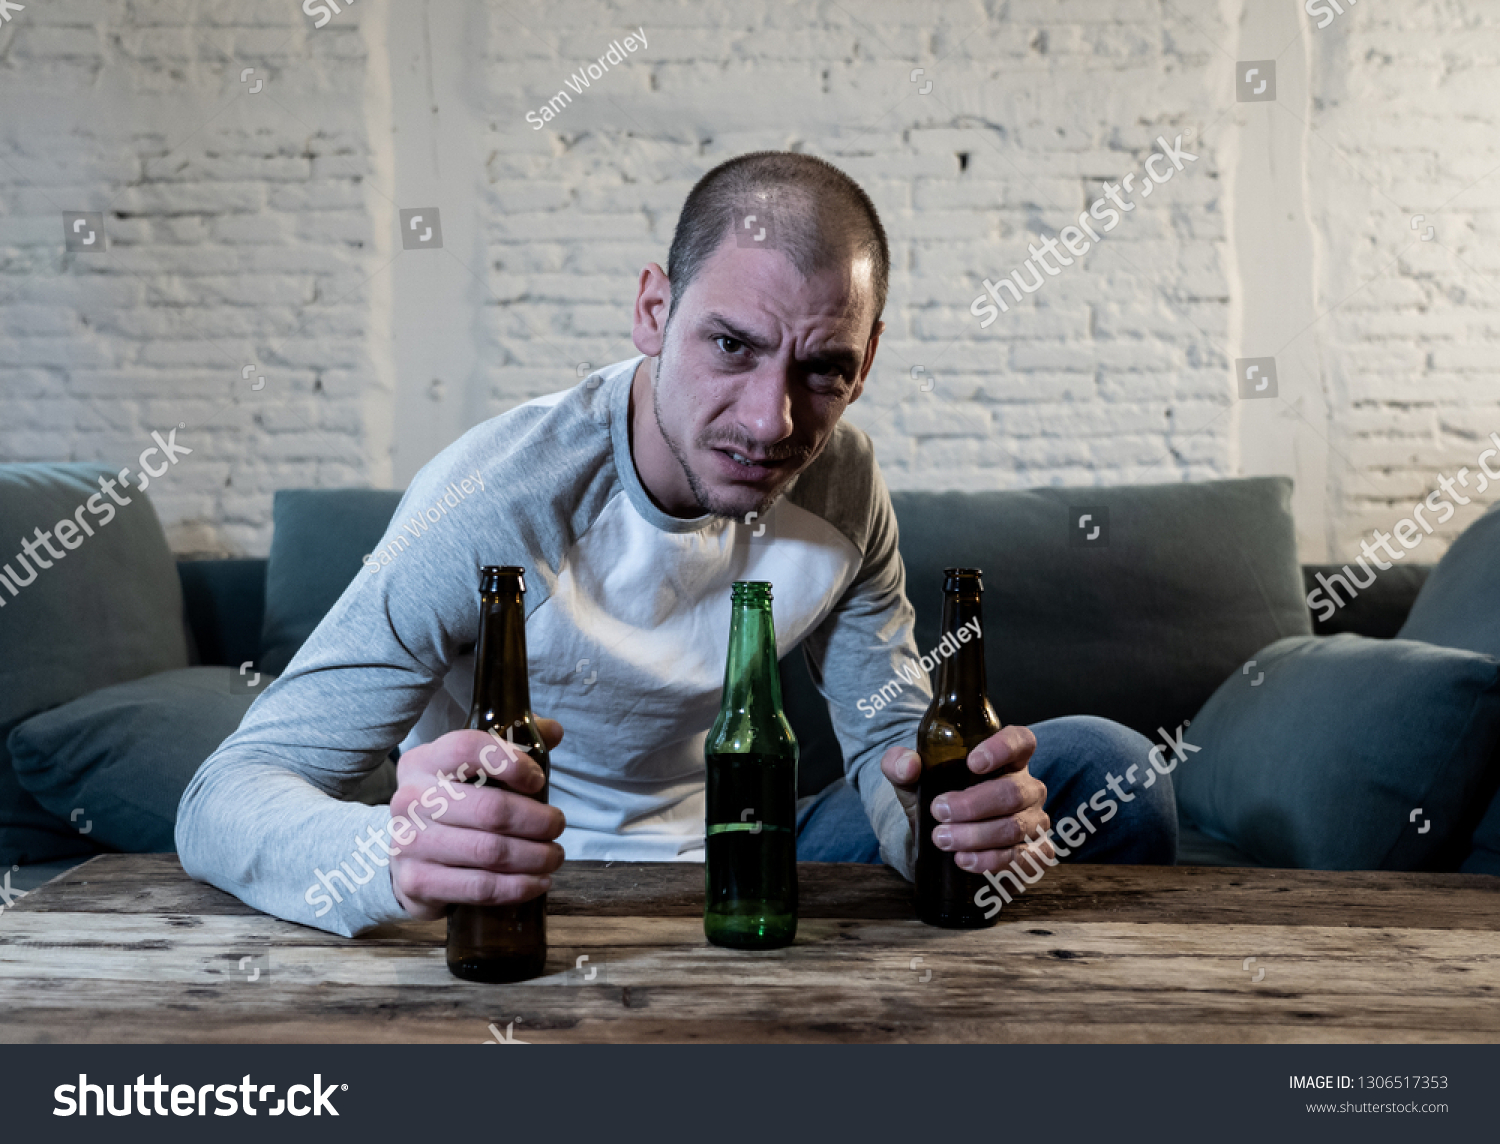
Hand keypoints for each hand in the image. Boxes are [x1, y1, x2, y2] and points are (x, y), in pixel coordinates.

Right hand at [388, 720, 565, 919]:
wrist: (409, 854)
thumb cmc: (454, 803)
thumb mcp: (476, 767)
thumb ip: (516, 741)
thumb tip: (552, 731)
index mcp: (423, 761)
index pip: (467, 748)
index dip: (510, 762)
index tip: (537, 780)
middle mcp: (410, 799)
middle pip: (489, 809)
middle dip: (537, 820)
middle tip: (558, 825)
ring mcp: (408, 843)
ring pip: (489, 851)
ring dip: (534, 856)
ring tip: (554, 855)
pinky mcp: (416, 882)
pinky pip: (479, 887)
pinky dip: (517, 887)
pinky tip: (537, 882)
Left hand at [880, 725, 1053, 873]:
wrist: (936, 839)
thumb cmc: (935, 798)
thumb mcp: (911, 779)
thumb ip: (900, 764)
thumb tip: (908, 765)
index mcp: (1007, 758)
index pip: (1020, 741)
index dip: (1003, 749)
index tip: (973, 763)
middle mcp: (1027, 787)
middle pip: (1013, 791)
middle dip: (973, 804)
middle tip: (939, 811)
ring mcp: (1034, 821)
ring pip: (1015, 827)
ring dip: (976, 835)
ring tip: (942, 838)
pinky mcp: (1034, 853)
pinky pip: (1023, 859)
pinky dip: (990, 861)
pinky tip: (964, 859)